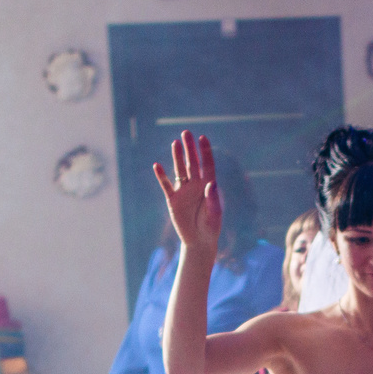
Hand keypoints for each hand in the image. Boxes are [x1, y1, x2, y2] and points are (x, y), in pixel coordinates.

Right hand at [152, 131, 222, 252]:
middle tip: (186, 133)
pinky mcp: (173, 200)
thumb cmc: (211, 228)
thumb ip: (213, 199)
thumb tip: (210, 184)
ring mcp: (183, 191)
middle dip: (190, 148)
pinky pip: (166, 185)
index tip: (202, 138)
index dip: (205, 151)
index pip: (207, 165)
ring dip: (177, 157)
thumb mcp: (215, 214)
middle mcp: (196, 185)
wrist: (199, 241)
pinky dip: (162, 176)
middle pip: (192, 163)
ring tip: (175, 143)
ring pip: (180, 170)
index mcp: (208, 186)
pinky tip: (157, 165)